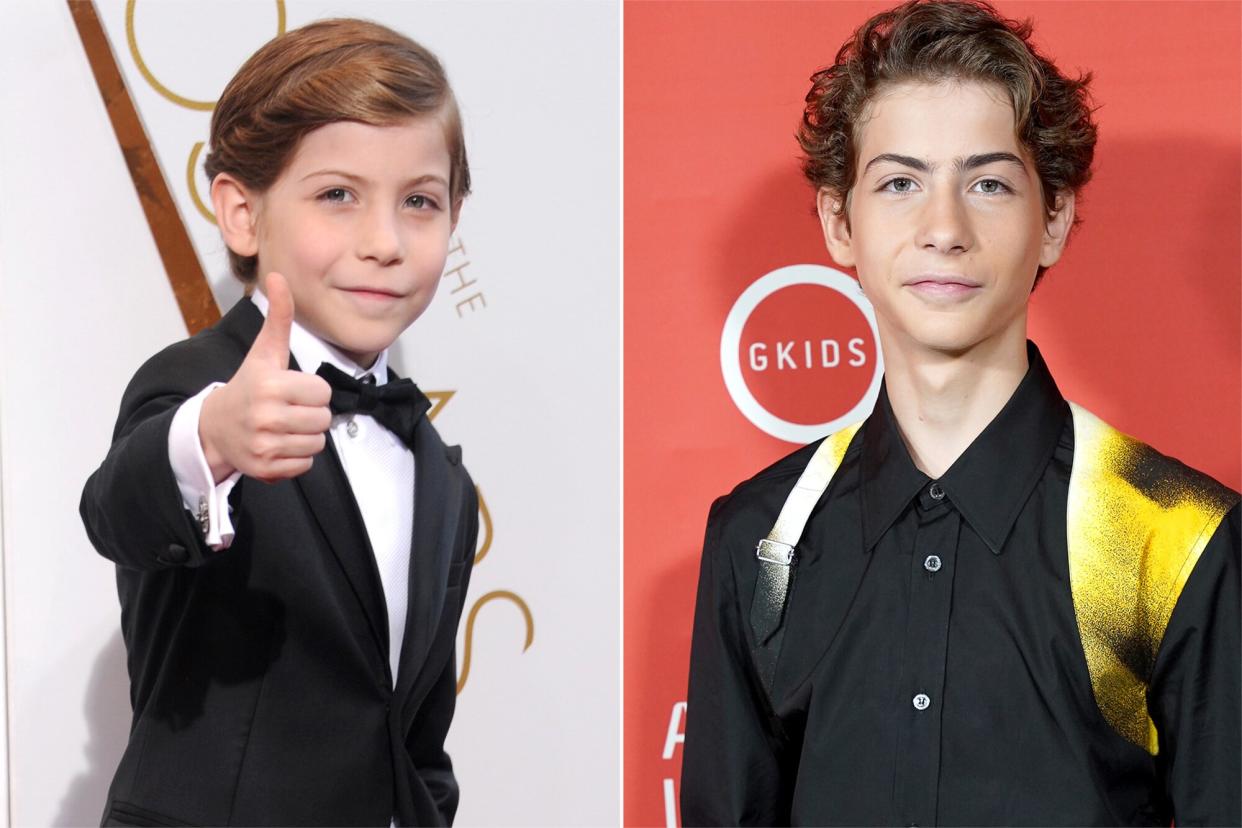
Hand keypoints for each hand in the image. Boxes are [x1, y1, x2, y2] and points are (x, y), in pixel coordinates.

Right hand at [199, 272, 332, 483]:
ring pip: (317, 443)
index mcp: (270, 385)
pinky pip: (305, 465)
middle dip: (312, 414)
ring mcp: (264, 444)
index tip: (293, 389)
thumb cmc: (248, 385)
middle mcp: (265, 416)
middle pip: (323, 419)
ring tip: (284, 426)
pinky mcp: (265, 468)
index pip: (323, 392)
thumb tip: (277, 276)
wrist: (214, 427)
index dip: (312, 390)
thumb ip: (279, 317)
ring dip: (306, 436)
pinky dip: (296, 458)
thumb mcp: (264, 351)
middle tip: (289, 409)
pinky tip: (278, 444)